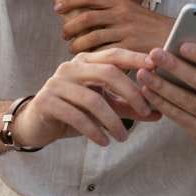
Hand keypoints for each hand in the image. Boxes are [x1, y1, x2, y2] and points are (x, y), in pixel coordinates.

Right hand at [11, 48, 159, 148]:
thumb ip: (128, 108)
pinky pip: (76, 116)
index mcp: (85, 61)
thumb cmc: (72, 111)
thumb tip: (159, 113)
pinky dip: (94, 130)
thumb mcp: (104, 108)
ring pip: (93, 99)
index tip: (156, 67)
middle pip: (107, 72)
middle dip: (130, 92)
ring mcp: (56, 83)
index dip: (135, 59)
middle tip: (145, 111)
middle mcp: (70, 68)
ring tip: (123, 137)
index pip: (114, 55)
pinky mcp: (47, 102)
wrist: (35, 124)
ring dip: (113, 120)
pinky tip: (104, 141)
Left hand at [54, 0, 174, 54]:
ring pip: (91, 37)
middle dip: (70, 27)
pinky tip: (89, 61)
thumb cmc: (154, 26)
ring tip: (73, 50)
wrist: (178, 36)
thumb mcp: (133, 11)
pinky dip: (93, 57)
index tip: (57, 8)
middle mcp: (121, 14)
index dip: (70, 1)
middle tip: (64, 35)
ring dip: (77, 45)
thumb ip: (114, 11)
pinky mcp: (130, 47)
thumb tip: (92, 15)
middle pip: (85, 17)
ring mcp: (125, 31)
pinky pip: (104, 52)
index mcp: (120, 2)